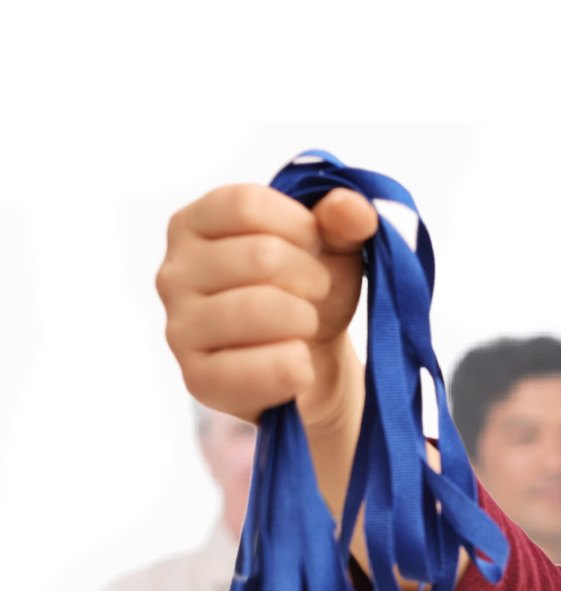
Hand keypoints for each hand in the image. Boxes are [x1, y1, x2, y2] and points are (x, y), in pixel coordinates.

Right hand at [158, 183, 378, 426]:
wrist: (310, 360)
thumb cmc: (308, 291)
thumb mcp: (332, 246)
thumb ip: (343, 219)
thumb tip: (352, 207)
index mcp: (193, 225)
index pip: (246, 205)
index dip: (301, 226)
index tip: (314, 246)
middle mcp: (173, 273)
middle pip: (261, 256)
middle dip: (312, 277)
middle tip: (315, 293)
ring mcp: (179, 328)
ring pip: (260, 309)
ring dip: (305, 320)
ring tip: (305, 326)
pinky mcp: (197, 379)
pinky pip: (264, 368)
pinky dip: (298, 366)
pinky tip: (299, 363)